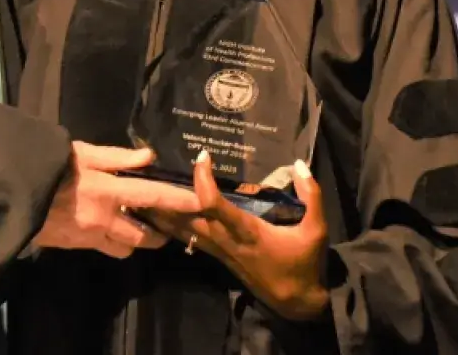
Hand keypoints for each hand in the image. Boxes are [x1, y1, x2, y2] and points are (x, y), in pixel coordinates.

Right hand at [34, 143, 201, 258]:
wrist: (14, 194)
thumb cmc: (50, 166)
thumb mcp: (83, 153)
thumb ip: (117, 157)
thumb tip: (148, 157)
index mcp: (108, 191)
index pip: (152, 196)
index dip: (178, 200)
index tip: (200, 203)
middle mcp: (104, 219)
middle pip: (143, 237)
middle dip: (158, 234)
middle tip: (165, 224)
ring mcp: (89, 236)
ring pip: (124, 247)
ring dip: (134, 239)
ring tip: (135, 226)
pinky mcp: (75, 245)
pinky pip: (103, 247)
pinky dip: (111, 239)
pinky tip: (107, 226)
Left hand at [143, 150, 329, 321]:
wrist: (296, 301)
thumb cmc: (304, 263)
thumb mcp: (317, 230)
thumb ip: (311, 195)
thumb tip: (300, 164)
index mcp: (247, 232)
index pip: (215, 205)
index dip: (204, 181)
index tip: (202, 156)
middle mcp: (226, 241)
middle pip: (186, 219)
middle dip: (165, 198)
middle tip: (147, 174)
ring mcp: (220, 250)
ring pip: (183, 231)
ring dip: (162, 214)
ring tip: (141, 193)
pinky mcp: (218, 255)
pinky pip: (190, 238)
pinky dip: (173, 225)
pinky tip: (160, 215)